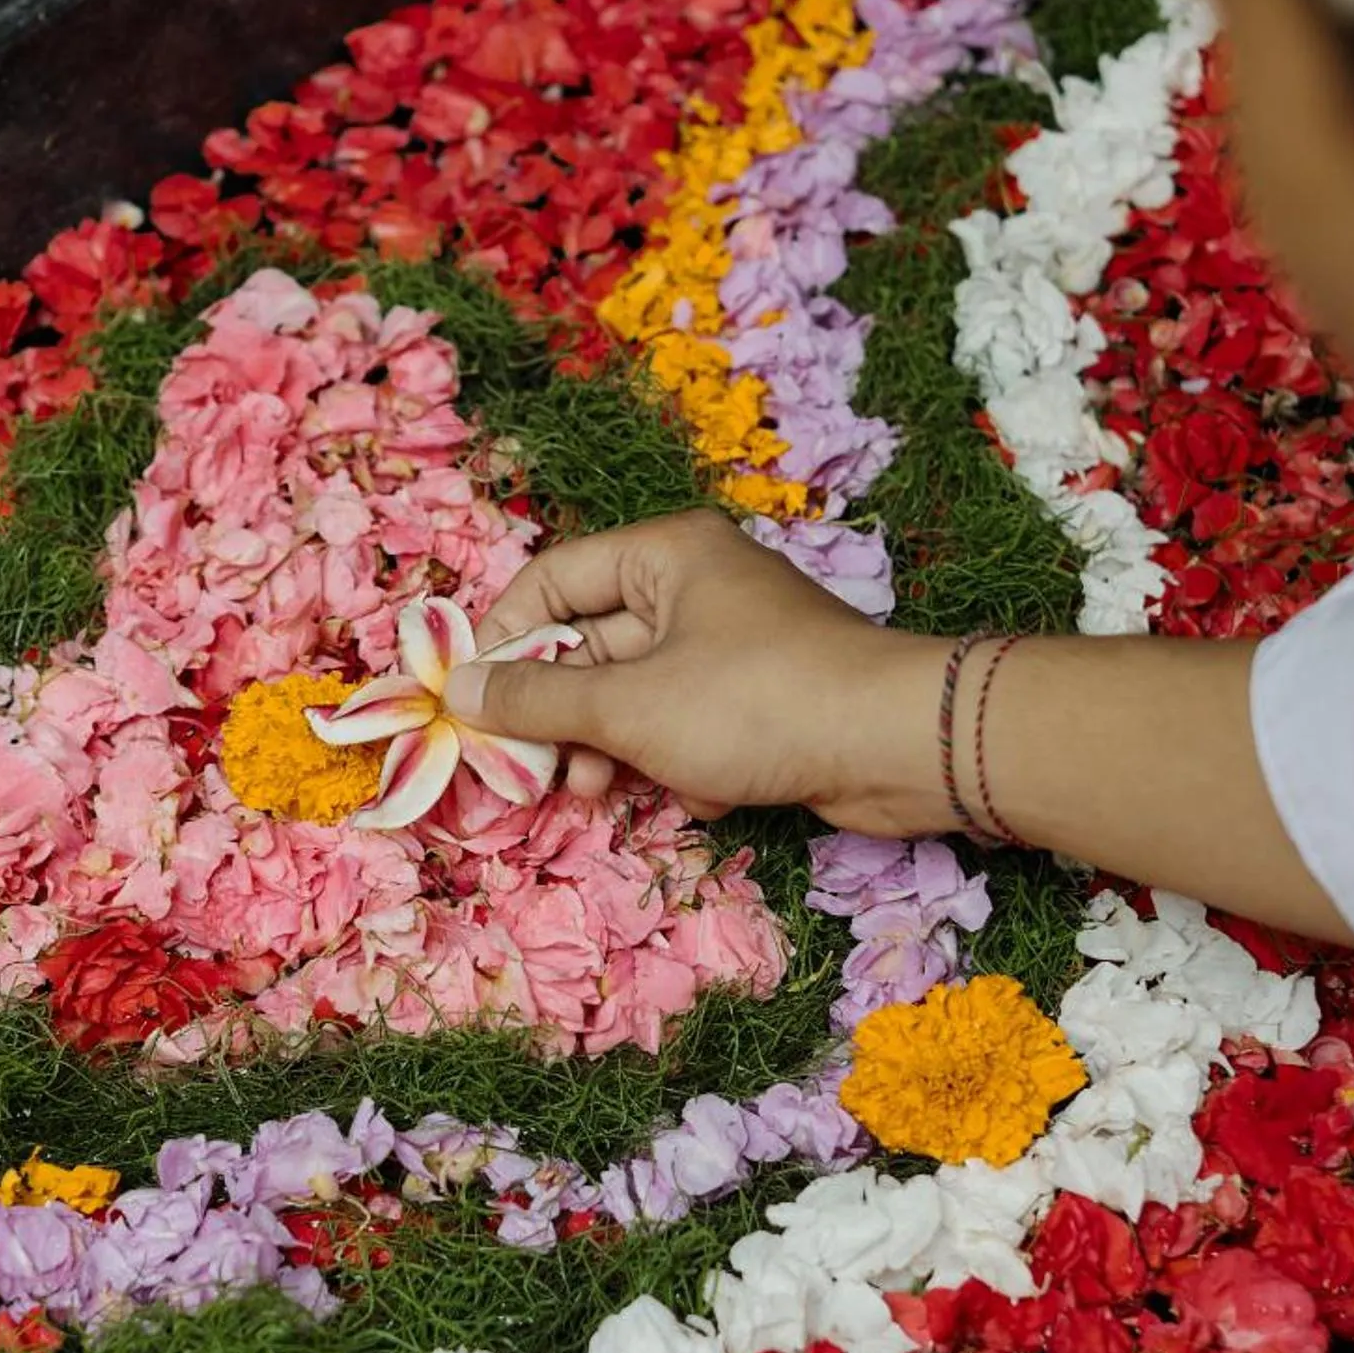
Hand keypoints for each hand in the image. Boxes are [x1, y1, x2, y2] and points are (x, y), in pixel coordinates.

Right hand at [444, 509, 959, 835]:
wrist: (896, 746)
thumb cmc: (754, 703)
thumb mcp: (626, 706)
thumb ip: (535, 700)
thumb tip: (457, 689)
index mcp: (664, 555)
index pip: (552, 580)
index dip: (504, 640)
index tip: (469, 701)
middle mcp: (696, 587)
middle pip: (590, 644)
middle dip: (559, 714)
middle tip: (532, 772)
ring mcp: (731, 645)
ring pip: (636, 695)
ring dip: (611, 750)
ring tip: (600, 796)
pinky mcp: (761, 701)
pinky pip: (687, 726)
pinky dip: (677, 764)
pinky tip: (695, 797)